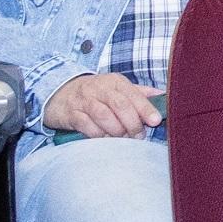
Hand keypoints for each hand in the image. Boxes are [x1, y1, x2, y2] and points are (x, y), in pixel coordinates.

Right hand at [41, 72, 161, 138]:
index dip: (145, 108)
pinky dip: (97, 134)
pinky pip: (86, 125)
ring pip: (103, 115)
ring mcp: (84, 101)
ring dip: (116, 130)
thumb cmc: (95, 92)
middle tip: (138, 136)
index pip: (133, 94)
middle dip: (132, 123)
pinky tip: (104, 139)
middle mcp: (100, 89)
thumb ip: (139, 92)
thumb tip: (163, 94)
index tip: (155, 121)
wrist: (59, 92)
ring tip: (122, 138)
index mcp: (115, 82)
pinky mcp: (71, 114)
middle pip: (120, 105)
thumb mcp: (116, 88)